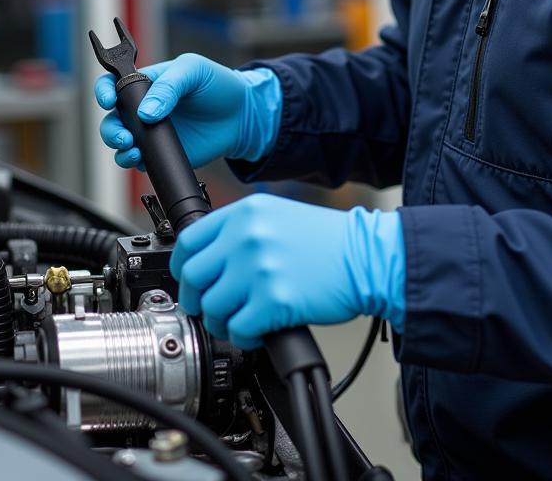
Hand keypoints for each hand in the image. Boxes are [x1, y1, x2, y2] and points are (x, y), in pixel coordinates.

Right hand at [94, 54, 280, 170]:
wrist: (242, 116)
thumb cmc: (219, 85)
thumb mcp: (194, 71)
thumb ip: (169, 86)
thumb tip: (146, 113)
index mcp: (147, 83)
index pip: (114, 84)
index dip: (104, 91)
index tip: (108, 100)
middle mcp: (143, 108)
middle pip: (112, 118)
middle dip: (111, 128)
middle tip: (125, 136)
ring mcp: (152, 132)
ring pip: (120, 142)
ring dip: (118, 147)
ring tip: (132, 149)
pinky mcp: (162, 152)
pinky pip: (139, 160)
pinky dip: (133, 162)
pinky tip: (141, 159)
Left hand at [169, 193, 405, 348]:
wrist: (367, 256)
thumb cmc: (327, 241)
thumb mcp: (277, 216)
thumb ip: (240, 231)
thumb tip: (209, 259)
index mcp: (245, 213)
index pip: (189, 240)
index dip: (183, 267)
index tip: (190, 280)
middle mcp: (247, 237)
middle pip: (193, 277)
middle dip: (198, 300)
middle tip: (213, 308)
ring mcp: (259, 268)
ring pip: (212, 308)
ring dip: (222, 323)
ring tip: (241, 320)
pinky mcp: (274, 300)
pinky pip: (238, 329)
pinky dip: (244, 337)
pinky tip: (258, 331)